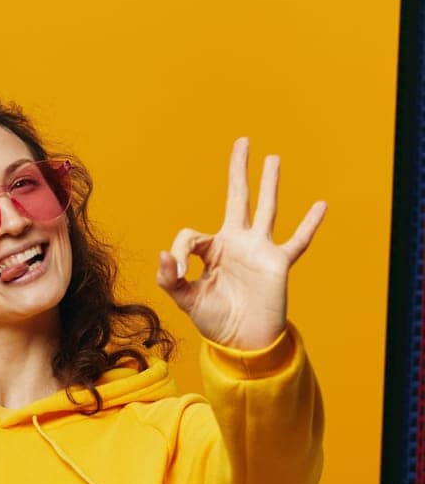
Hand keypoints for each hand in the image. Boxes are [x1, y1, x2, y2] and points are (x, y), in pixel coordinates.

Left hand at [157, 137, 326, 349]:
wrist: (242, 341)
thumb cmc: (213, 320)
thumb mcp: (185, 300)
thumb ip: (170, 279)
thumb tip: (163, 255)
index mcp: (210, 250)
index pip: (191, 235)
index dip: (179, 252)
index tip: (178, 272)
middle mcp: (236, 243)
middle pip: (238, 198)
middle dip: (239, 171)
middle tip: (242, 142)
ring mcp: (259, 250)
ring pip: (267, 209)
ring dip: (270, 183)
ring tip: (273, 158)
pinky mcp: (278, 262)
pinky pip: (298, 241)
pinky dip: (310, 224)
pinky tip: (320, 205)